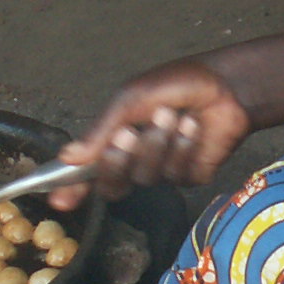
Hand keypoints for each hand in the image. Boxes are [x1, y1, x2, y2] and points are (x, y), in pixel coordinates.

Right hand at [54, 59, 252, 207]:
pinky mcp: (190, 176)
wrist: (224, 85)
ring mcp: (163, 170)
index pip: (88, 172)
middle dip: (118, 160)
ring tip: (173, 115)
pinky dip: (183, 148)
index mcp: (115, 139)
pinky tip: (193, 127)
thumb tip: (68, 157)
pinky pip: (176, 175)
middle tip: (128, 135)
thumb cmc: (175, 83)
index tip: (59, 200)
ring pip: (146, 177)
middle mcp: (135, 159)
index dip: (72, 188)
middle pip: (112, 184)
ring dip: (158, 144)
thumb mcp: (131, 99)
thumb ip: (100, 130)